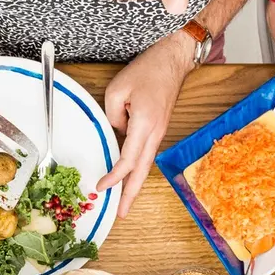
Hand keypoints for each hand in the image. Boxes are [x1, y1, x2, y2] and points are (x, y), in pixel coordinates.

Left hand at [96, 32, 194, 216]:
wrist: (172, 60)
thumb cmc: (147, 71)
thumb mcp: (118, 90)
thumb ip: (112, 116)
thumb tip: (115, 133)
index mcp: (145, 124)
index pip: (128, 159)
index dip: (115, 176)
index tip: (101, 187)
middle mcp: (155, 132)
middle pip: (142, 171)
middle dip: (131, 194)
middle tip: (122, 214)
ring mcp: (159, 131)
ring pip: (146, 165)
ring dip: (135, 184)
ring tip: (124, 202)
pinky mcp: (157, 128)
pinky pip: (146, 154)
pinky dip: (137, 169)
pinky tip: (129, 177)